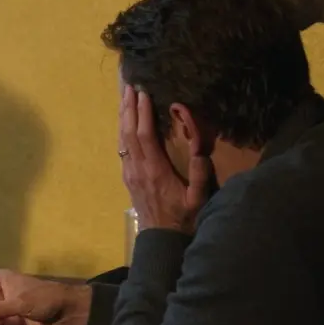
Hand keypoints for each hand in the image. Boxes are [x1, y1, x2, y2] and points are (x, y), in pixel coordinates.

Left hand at [120, 86, 211, 234]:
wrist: (161, 239)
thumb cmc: (182, 218)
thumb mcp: (197, 199)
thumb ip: (199, 176)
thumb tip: (201, 151)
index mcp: (155, 170)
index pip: (145, 136)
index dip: (142, 113)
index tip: (143, 93)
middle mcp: (138, 169)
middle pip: (128, 133)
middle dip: (129, 107)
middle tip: (129, 85)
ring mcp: (130, 173)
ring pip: (122, 139)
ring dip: (123, 116)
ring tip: (124, 95)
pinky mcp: (127, 177)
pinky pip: (122, 148)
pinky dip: (122, 130)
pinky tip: (124, 120)